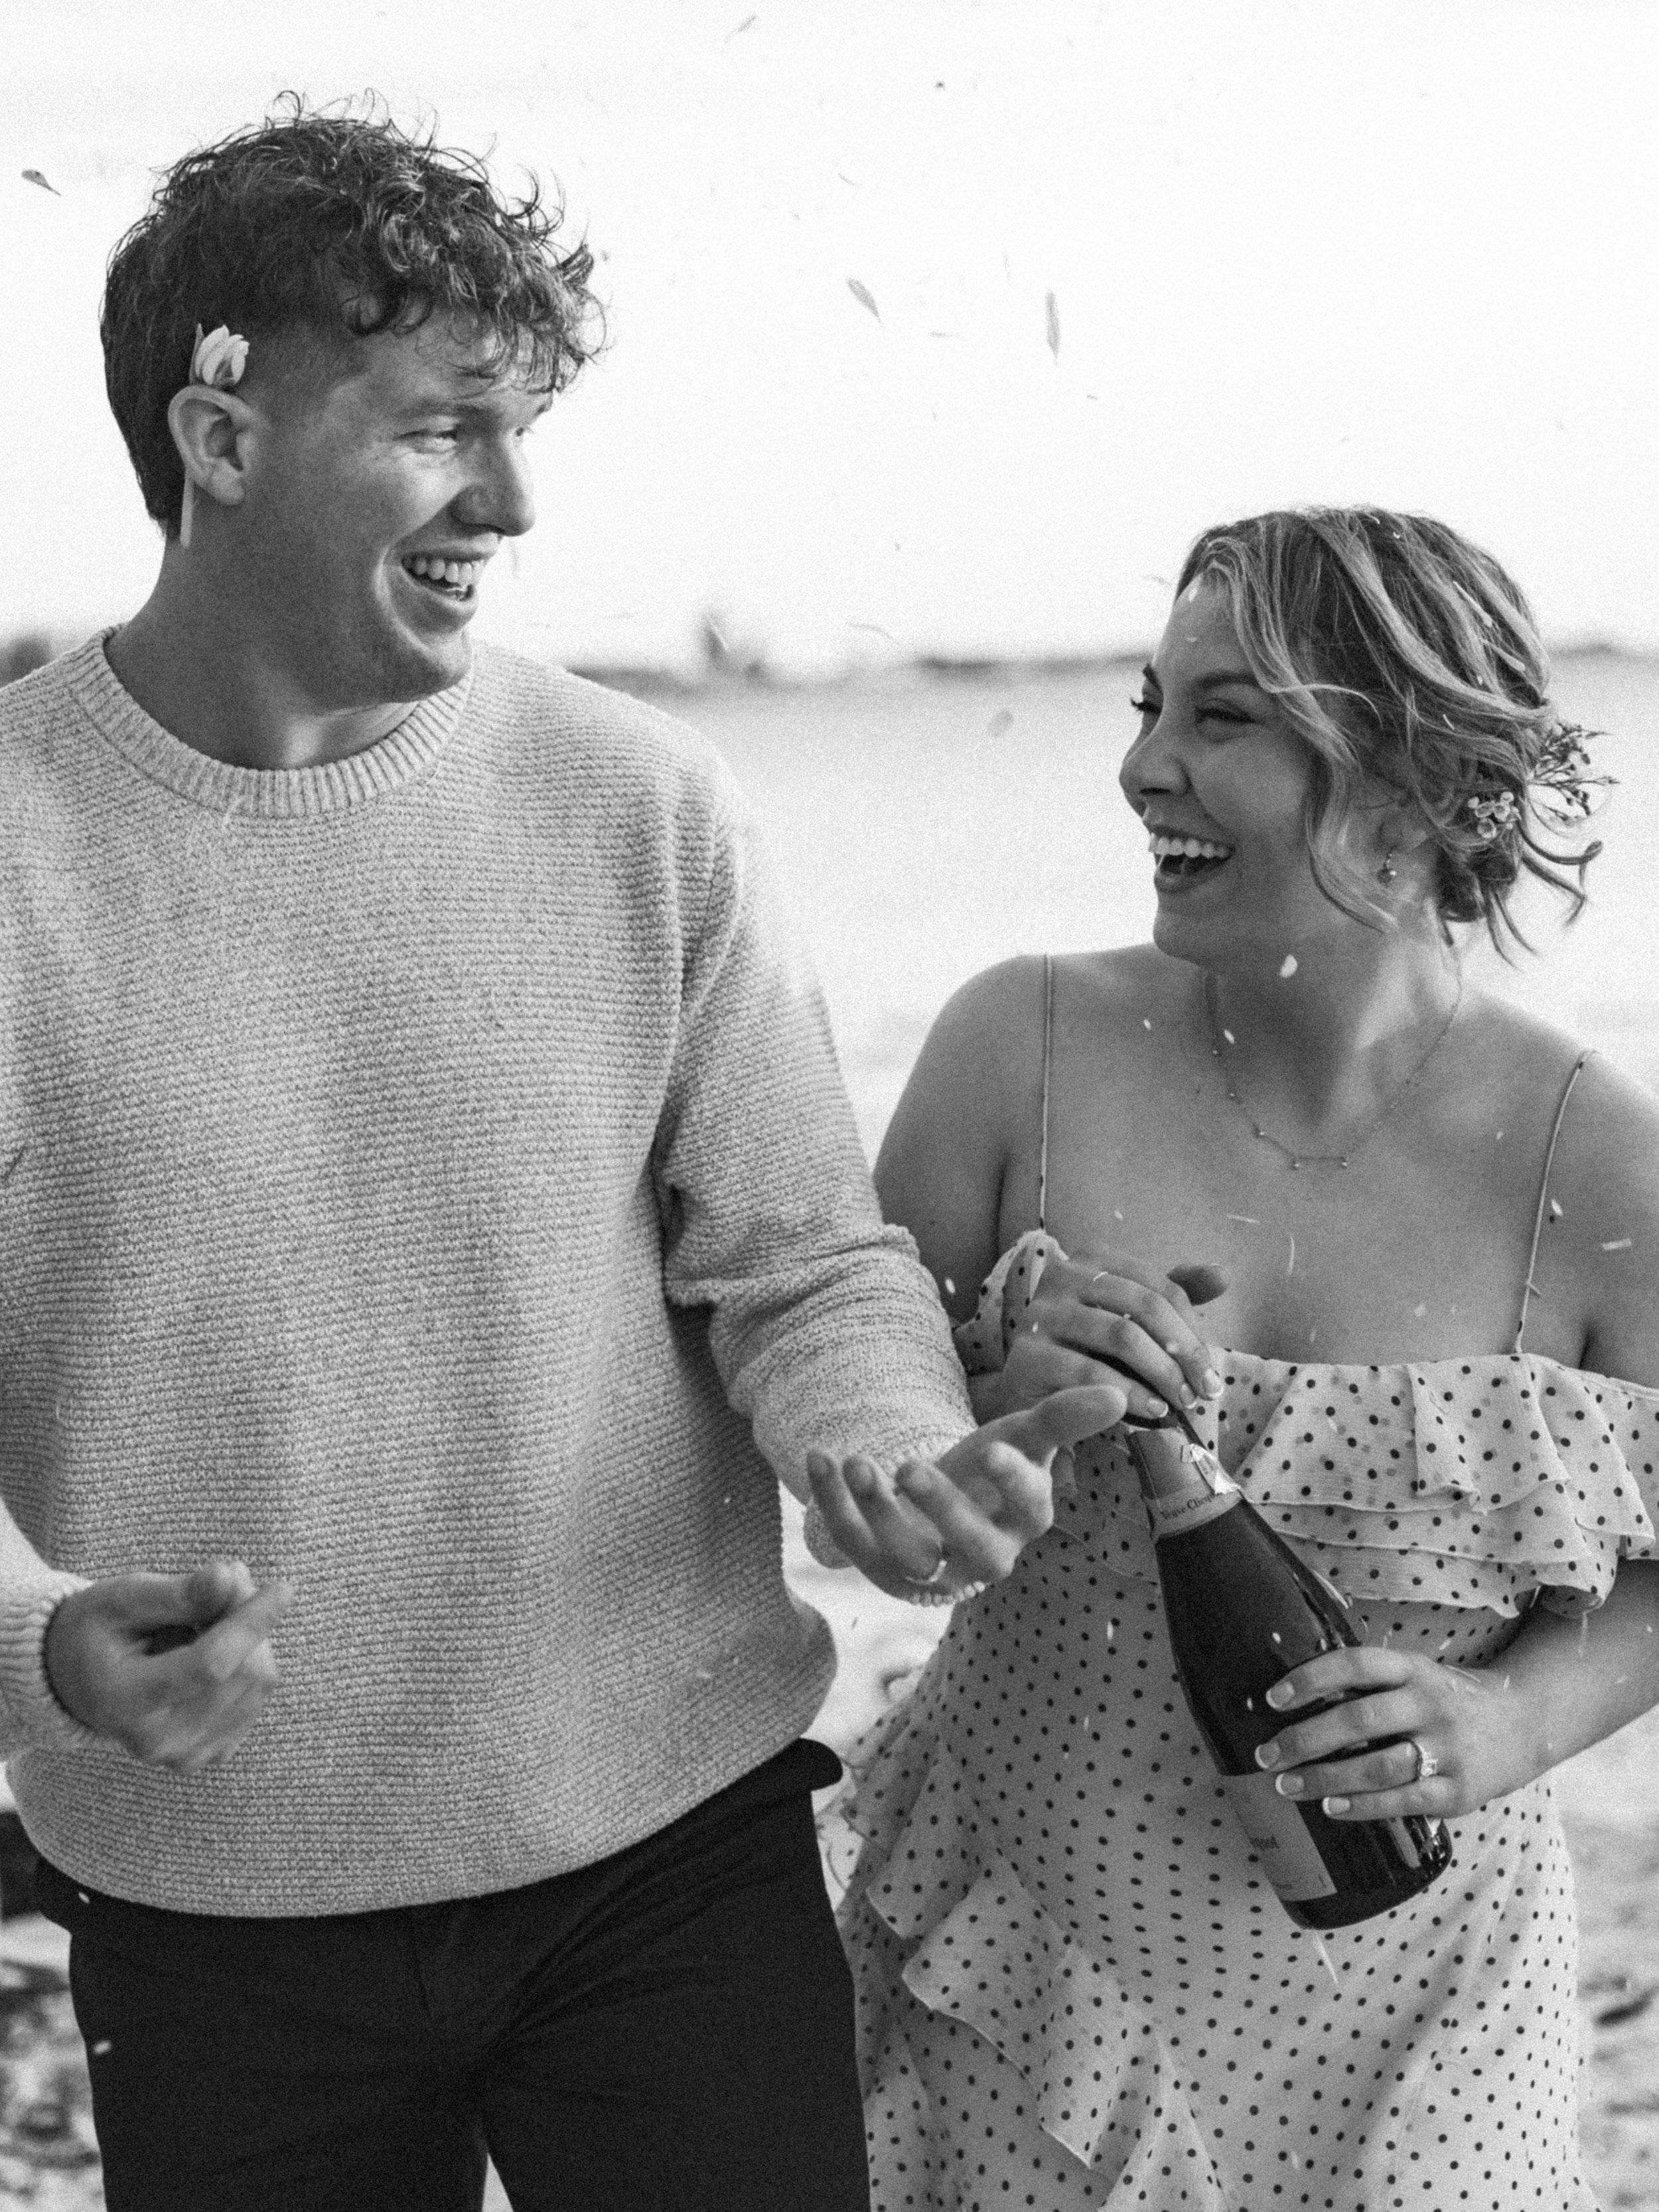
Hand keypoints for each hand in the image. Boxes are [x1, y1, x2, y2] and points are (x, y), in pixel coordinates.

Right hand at [44, 1558, 294, 1772]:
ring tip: (202, 1620)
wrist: (76, 1681)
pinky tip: (210, 1650)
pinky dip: (247, 1664)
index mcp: (126, 1701)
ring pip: (258, 1684)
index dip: (251, 1623)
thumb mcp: (122, 1598)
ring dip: (249, 1639)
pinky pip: (256, 1699)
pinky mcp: (208, 1755)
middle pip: (243, 1672)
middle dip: (246, 1617)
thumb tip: (228, 1576)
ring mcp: (185, 1755)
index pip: (209, 1665)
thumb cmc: (97, 1630)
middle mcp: (158, 1741)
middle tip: (222, 1582)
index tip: (283, 1587)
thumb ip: (176, 1592)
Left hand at [807, 1382, 1127, 1600]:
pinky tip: (819, 1457)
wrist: (940, 1509)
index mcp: (1025, 1520)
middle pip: (973, 1549)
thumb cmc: (991, 1472)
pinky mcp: (882, 1570)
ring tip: (857, 1460)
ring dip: (878, 1511)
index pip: (1030, 1510)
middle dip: (942, 1510)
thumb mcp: (1024, 1439)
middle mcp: (983, 1555)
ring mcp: (931, 1570)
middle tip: (911, 1465)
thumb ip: (1063, 1418)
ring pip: (908, 1558)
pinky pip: (854, 1545)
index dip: (1014, 1483)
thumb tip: (1120, 1396)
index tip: (994, 1450)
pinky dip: (832, 1504)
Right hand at [989, 1250, 1227, 1423]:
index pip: (1161, 1288)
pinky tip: (1150, 1411)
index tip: (1210, 1372)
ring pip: (1121, 1335)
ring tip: (1179, 1402)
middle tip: (1202, 1392)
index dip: (1193, 1331)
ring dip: (1161, 1373)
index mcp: (1093, 1257)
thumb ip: (1172, 1295)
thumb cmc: (1089, 1348)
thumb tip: (1223, 1275)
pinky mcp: (1026, 1354)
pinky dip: (1128, 1394)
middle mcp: (1063, 1274)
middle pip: (1145, 1306)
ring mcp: (1041, 1312)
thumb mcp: (1131, 1317)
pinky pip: (1089, 1372)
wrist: (1032, 1387)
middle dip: (1182, 1352)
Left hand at [1252, 1644, 1525, 1821]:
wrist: (1526, 1722)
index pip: (1355, 1664)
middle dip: (1304, 1739)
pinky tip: (1331, 1807)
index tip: (1271, 1699)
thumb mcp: (1417, 1673)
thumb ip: (1371, 1681)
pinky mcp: (1460, 1791)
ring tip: (1287, 1785)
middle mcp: (1430, 1704)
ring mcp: (1448, 1749)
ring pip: (1377, 1765)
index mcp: (1414, 1669)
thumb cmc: (1449, 1699)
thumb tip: (1299, 1696)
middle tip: (1266, 1755)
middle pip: (1359, 1719)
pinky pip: (1404, 1801)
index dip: (1310, 1678)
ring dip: (1325, 1777)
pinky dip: (1363, 1806)